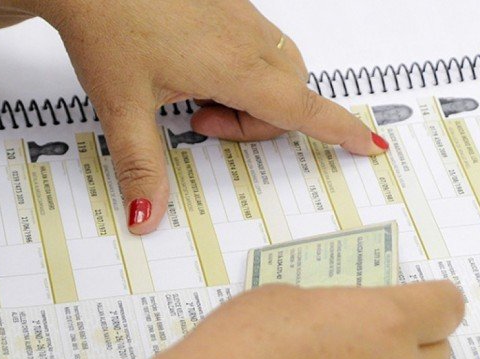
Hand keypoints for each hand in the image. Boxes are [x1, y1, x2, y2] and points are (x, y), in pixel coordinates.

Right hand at [0, 282, 463, 358]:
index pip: (449, 305)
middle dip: (416, 342)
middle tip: (376, 336)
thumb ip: (331, 306)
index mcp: (384, 321)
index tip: (422, 299)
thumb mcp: (285, 299)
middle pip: (440, 355)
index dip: (437, 299)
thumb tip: (338, 320)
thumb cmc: (238, 347)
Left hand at [16, 0, 387, 233]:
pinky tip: (192, 66)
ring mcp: (242, 18)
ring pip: (277, 69)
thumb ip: (142, 165)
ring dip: (250, 96)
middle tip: (201, 123)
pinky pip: (259, 46)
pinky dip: (241, 69)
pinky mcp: (229, 5)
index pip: (305, 109)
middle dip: (260, 123)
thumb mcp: (123, 106)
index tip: (372, 144)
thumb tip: (146, 216)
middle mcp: (248, 40)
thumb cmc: (107, 25)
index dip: (342, 130)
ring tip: (193, 95)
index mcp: (235, 68)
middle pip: (290, 95)